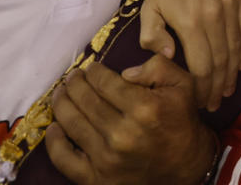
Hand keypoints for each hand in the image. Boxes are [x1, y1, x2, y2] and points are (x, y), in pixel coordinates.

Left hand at [47, 56, 215, 184]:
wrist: (186, 168)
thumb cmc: (181, 123)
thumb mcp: (183, 86)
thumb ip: (158, 67)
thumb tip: (125, 71)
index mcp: (145, 109)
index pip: (104, 81)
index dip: (93, 71)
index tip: (92, 69)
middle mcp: (123, 134)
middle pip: (84, 99)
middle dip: (74, 83)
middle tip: (74, 77)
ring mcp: (107, 159)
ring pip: (71, 123)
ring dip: (61, 103)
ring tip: (62, 93)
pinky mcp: (96, 179)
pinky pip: (64, 158)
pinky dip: (54, 141)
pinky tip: (55, 126)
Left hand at [138, 0, 240, 111]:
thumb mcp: (150, 6)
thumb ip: (152, 35)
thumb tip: (168, 57)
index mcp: (190, 22)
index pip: (200, 65)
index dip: (201, 88)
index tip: (199, 102)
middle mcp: (214, 18)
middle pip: (220, 62)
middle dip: (217, 87)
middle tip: (214, 104)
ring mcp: (231, 9)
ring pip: (235, 50)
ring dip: (232, 75)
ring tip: (226, 91)